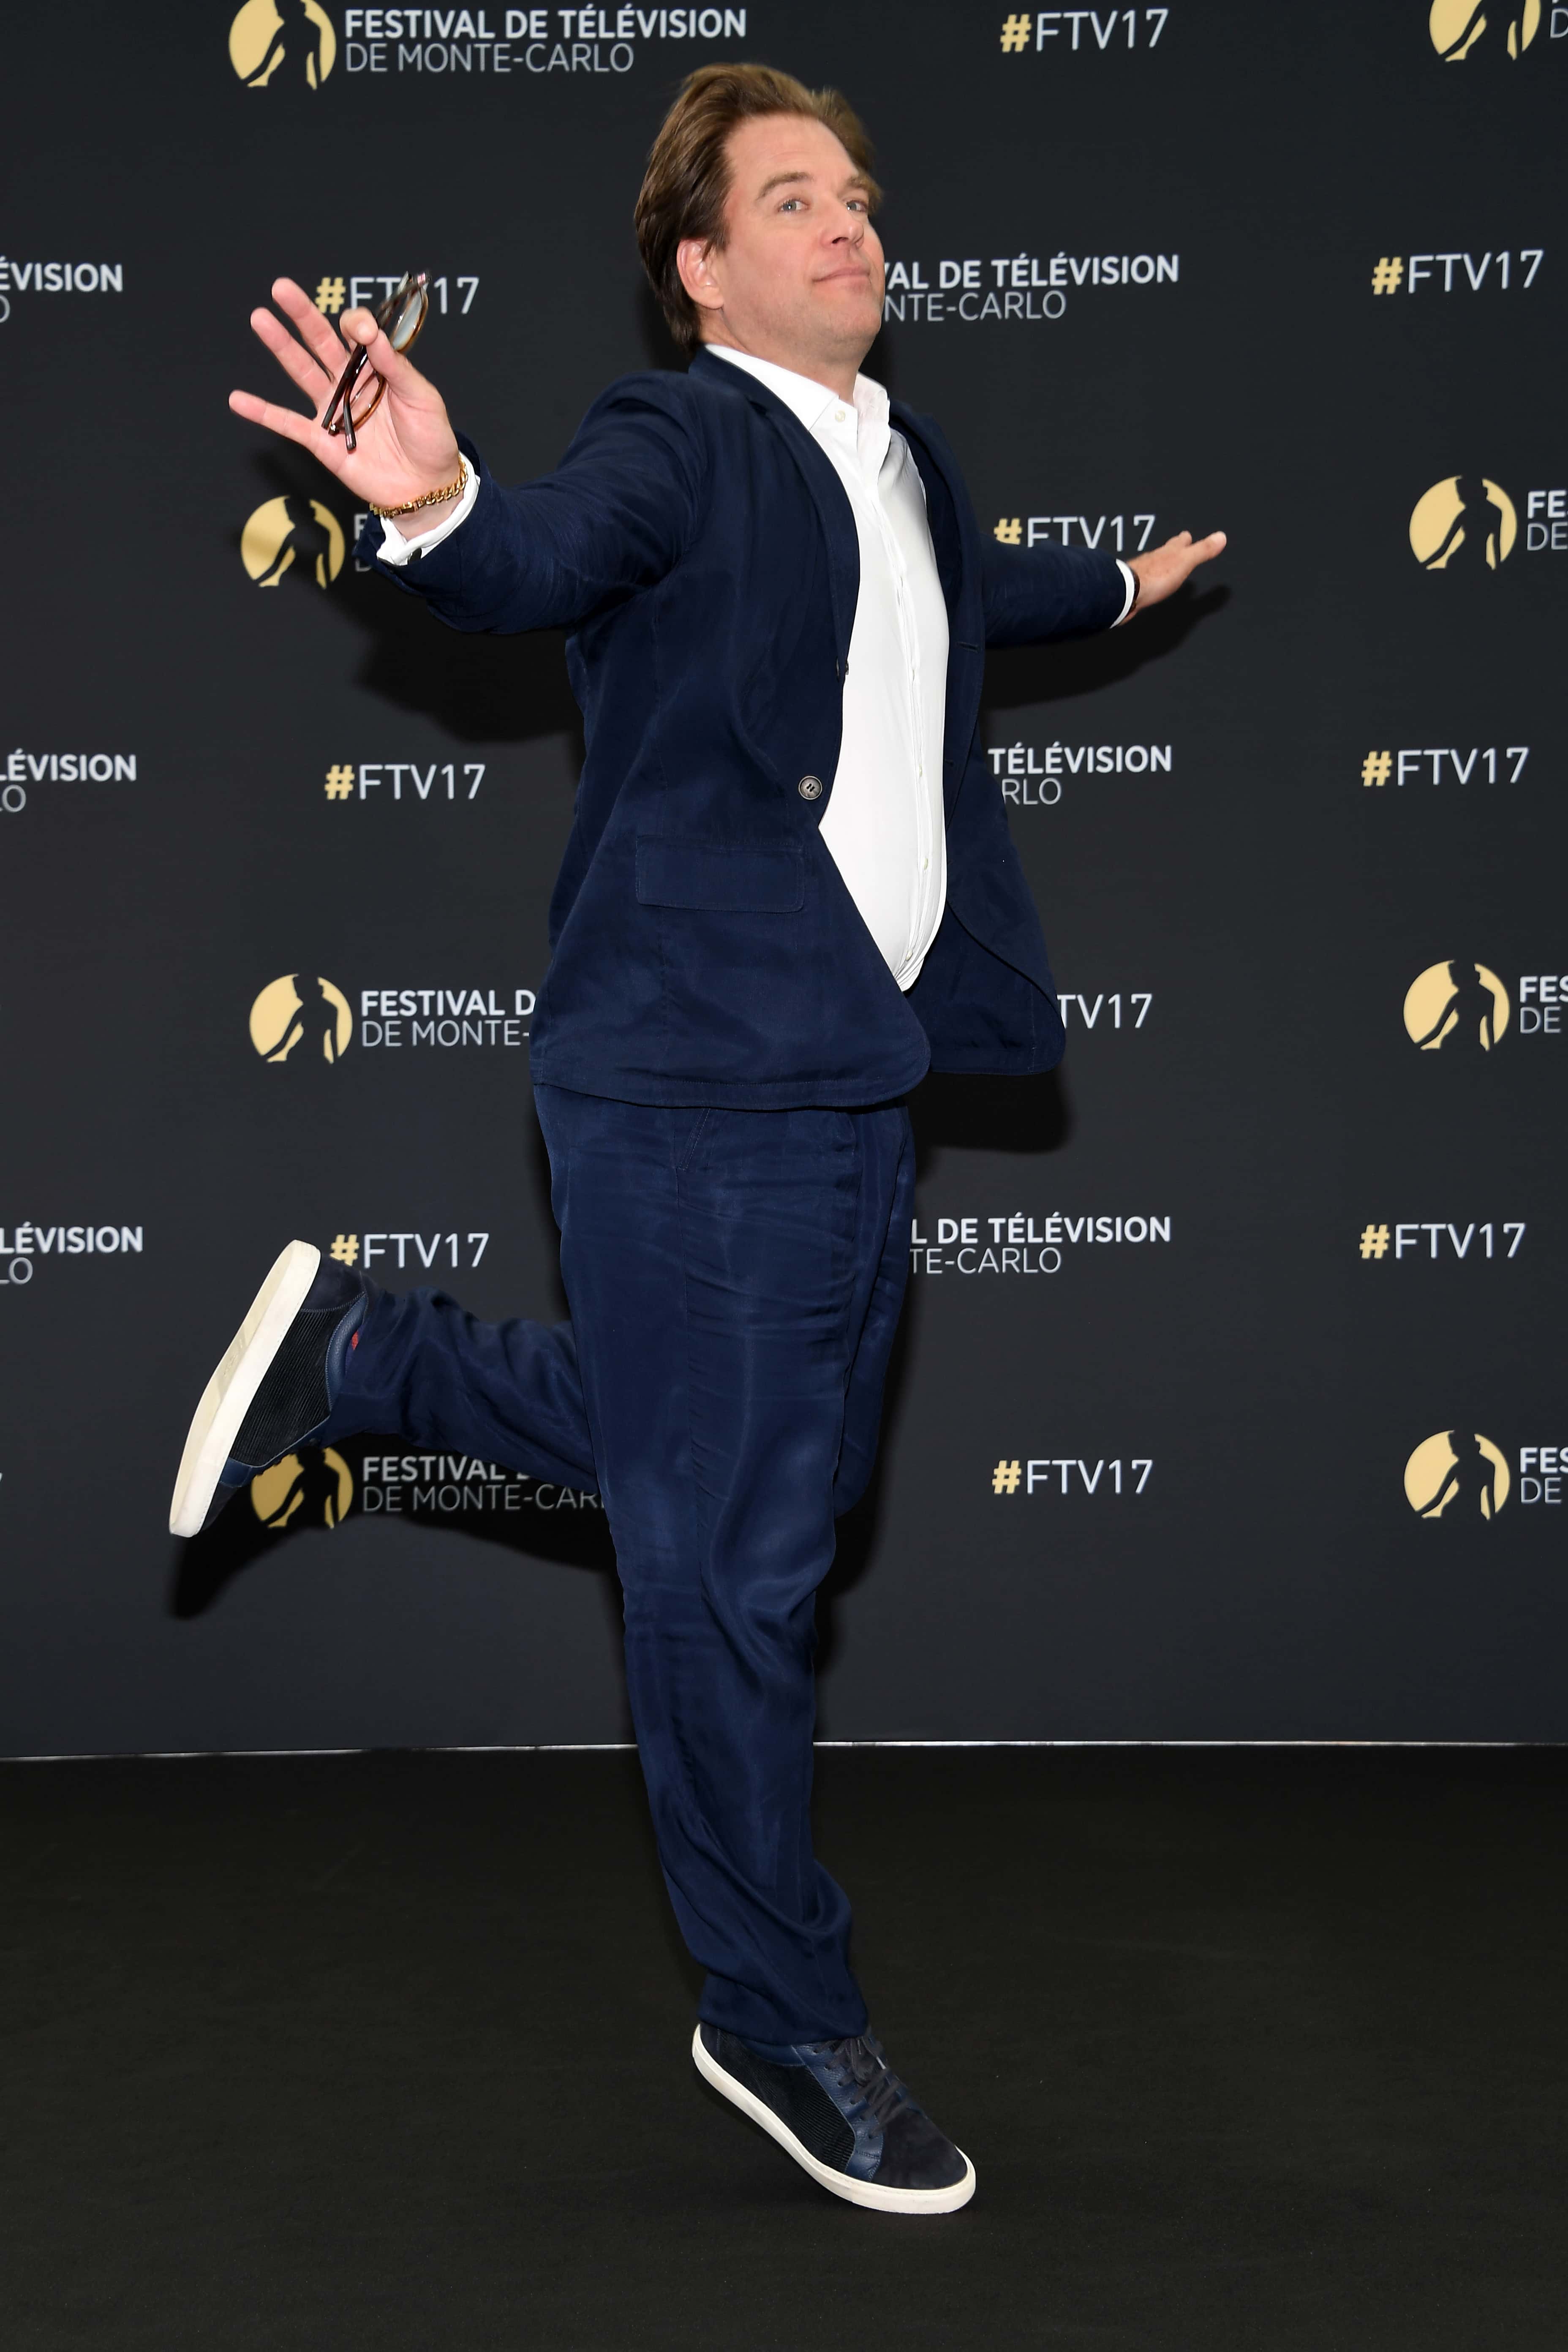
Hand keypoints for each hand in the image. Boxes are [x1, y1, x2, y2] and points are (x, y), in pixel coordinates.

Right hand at [229, 277, 462, 516]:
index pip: (356, 334)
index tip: (361, 330)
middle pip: (321, 341)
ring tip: (260, 318)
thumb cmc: (431, 439)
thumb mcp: (422, 397)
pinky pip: (288, 423)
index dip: (355, 325)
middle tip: (281, 287)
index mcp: (377, 368)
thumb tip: (369, 332)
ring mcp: (333, 409)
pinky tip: (237, 399)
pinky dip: (262, 412)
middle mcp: (351, 383)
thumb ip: (394, 365)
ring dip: (281, 346)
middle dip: (302, 314)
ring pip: (302, 371)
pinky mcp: (322, 441)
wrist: (428, 487)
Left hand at [1126, 527, 1226, 615]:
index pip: (1179, 541)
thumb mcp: (1185, 562)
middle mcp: (1154, 558)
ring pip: (1154, 563)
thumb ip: (1202, 550)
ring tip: (1164, 564)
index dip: (1184, 539)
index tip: (1187, 535)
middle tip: (1176, 545)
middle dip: (1172, 547)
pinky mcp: (1134, 586)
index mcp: (1168, 552)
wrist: (1127, 592)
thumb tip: (1221, 536)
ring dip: (1160, 562)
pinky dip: (1149, 578)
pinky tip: (1149, 583)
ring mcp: (1142, 571)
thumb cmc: (1157, 576)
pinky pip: (1144, 579)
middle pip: (1165, 550)